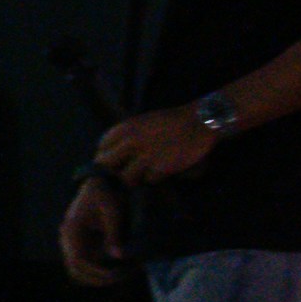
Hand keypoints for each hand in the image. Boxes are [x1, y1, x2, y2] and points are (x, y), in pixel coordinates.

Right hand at [58, 175, 127, 285]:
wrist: (97, 185)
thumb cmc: (106, 195)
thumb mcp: (113, 210)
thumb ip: (114, 233)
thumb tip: (116, 256)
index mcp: (72, 230)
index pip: (78, 261)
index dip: (97, 272)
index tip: (118, 273)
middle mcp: (67, 239)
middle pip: (76, 271)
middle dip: (100, 279)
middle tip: (126, 275)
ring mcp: (72, 244)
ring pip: (80, 272)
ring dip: (100, 278)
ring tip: (126, 272)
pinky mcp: (80, 246)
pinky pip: (87, 266)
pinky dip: (101, 271)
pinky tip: (122, 267)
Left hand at [94, 107, 218, 184]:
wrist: (199, 122)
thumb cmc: (173, 121)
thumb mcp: (143, 122)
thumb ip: (128, 134)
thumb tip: (117, 150)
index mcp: (125, 128)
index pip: (101, 147)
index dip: (106, 156)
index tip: (116, 161)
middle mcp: (131, 142)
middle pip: (107, 165)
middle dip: (115, 170)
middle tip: (126, 172)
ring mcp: (146, 156)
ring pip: (126, 177)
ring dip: (135, 179)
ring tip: (146, 175)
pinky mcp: (160, 168)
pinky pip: (149, 181)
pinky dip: (156, 179)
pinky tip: (163, 173)